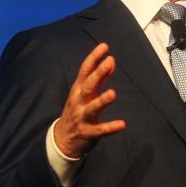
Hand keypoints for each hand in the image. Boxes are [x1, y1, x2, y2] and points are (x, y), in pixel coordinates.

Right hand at [54, 43, 125, 157]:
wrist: (63, 140)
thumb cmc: (77, 111)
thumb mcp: (84, 93)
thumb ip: (99, 78)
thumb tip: (111, 61)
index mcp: (78, 90)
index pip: (85, 71)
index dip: (94, 58)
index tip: (104, 46)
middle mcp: (78, 102)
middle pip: (88, 86)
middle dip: (98, 74)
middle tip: (110, 61)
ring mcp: (82, 117)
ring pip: (92, 108)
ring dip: (102, 100)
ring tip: (113, 93)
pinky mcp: (88, 132)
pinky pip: (100, 130)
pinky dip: (111, 127)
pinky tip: (122, 124)